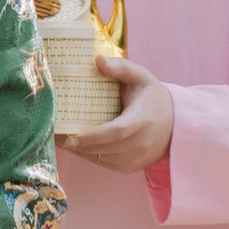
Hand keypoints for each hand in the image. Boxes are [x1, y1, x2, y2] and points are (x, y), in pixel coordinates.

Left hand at [56, 49, 174, 174]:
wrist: (176, 125)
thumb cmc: (153, 97)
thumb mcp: (141, 77)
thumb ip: (121, 68)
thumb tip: (97, 60)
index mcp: (143, 120)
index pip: (117, 131)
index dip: (93, 136)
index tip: (70, 135)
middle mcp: (141, 143)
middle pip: (104, 147)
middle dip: (76, 143)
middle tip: (52, 132)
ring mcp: (135, 159)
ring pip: (101, 158)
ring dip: (78, 150)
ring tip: (57, 137)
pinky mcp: (130, 167)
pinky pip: (104, 163)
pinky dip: (88, 155)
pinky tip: (73, 144)